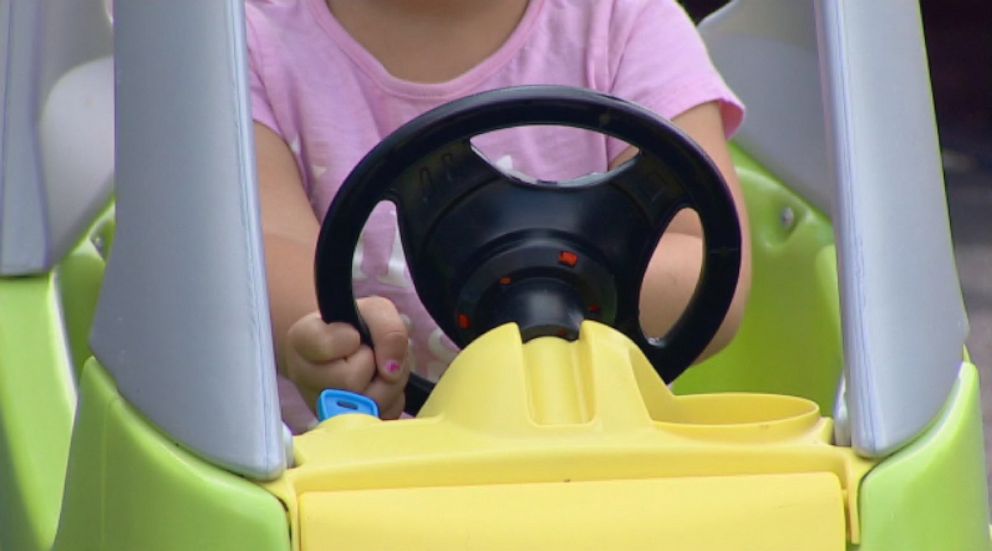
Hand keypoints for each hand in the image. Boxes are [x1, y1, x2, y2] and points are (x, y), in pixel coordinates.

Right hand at [283, 296, 409, 418]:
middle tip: (370, 352)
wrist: (345, 347)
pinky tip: (379, 385)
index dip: (350, 339)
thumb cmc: (355, 326)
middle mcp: (305, 378)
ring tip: (379, 367)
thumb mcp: (375, 311)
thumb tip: (391, 369)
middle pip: (350, 380)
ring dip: (389, 382)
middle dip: (375, 363)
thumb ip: (387, 329)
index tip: (352, 335)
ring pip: (369, 403)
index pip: (326, 345)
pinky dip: (393, 399)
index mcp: (301, 341)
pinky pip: (383, 415)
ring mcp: (323, 407)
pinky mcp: (348, 424)